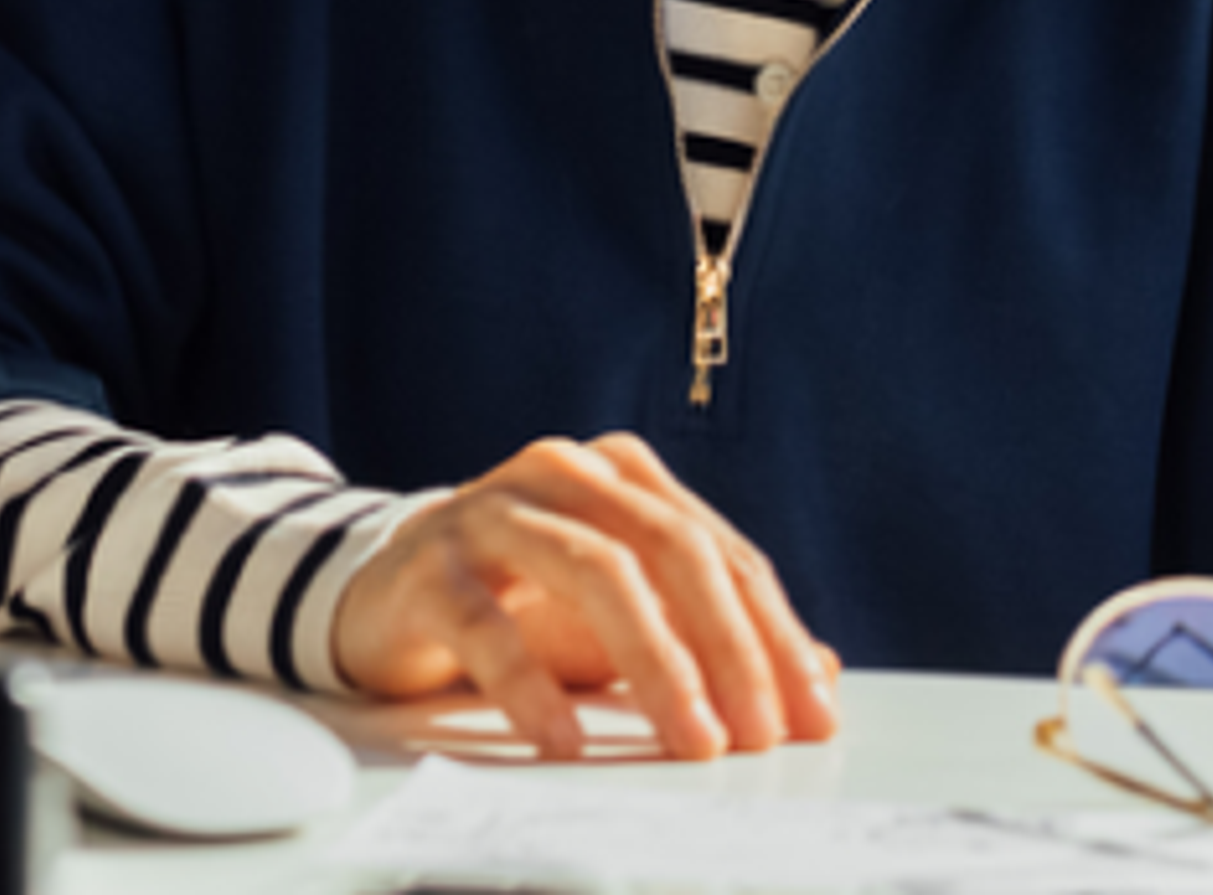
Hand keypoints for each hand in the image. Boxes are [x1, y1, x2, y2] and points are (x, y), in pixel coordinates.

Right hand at [331, 434, 839, 761]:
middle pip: (669, 547)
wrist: (389, 591)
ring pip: (594, 570)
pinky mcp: (430, 563)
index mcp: (623, 475)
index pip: (719, 551)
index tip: (811, 712)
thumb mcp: (625, 619)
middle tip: (757, 732)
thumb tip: (823, 673)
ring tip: (691, 739)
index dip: (773, 633)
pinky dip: (533, 684)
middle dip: (728, 647)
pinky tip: (566, 737)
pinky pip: (487, 622)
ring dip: (655, 663)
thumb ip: (716, 634)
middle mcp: (564, 472)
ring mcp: (493, 509)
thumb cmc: (522, 600)